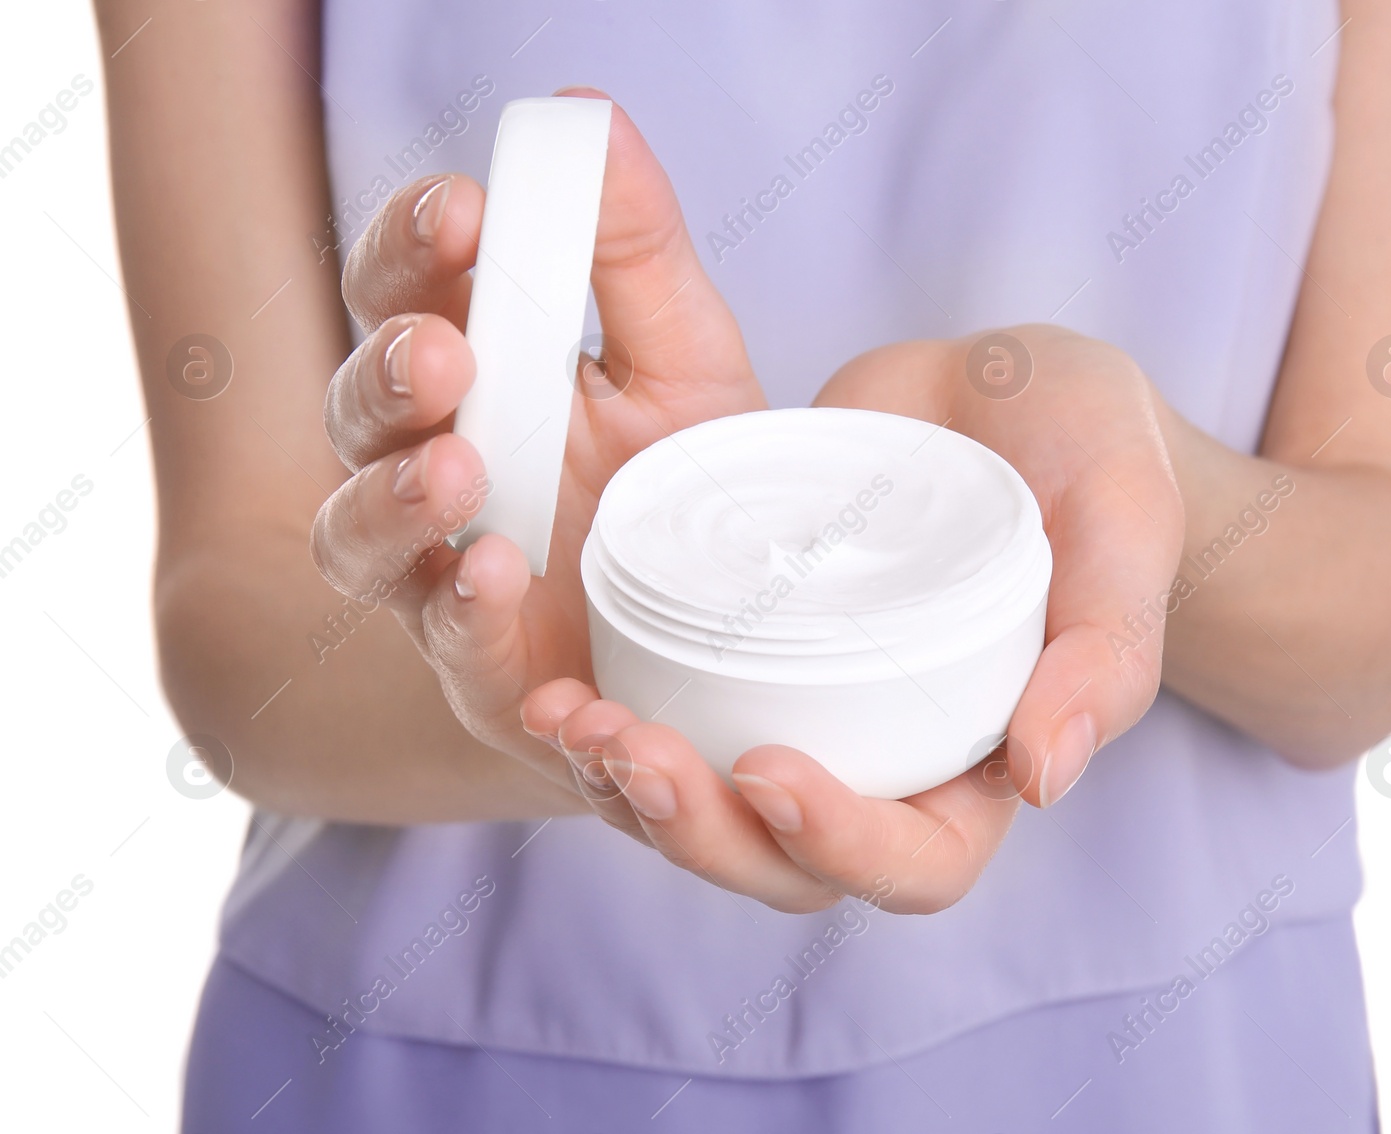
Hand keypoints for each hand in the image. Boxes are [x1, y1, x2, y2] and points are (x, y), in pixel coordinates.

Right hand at [311, 90, 763, 798]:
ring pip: (356, 537)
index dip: (411, 246)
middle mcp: (437, 466)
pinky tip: (498, 577)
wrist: (751, 612)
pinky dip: (463, 612)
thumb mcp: (688, 354)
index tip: (464, 211)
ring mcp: (446, 570)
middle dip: (387, 372)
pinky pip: (446, 644)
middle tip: (444, 352)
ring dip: (390, 499)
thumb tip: (589, 120)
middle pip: (354, 410)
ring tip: (455, 470)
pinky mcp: (487, 667)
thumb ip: (636, 251)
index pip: (403, 290)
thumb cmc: (695, 479)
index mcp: (476, 373)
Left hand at [524, 326, 1183, 911]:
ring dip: (626, 781)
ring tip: (568, 716)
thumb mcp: (1123, 529)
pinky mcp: (740, 647)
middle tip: (627, 749)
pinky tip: (553, 670)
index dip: (840, 845)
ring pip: (701, 799)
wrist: (1010, 389)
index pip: (914, 862)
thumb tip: (1045, 778)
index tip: (769, 771)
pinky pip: (666, 702)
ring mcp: (802, 708)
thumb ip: (1106, 647)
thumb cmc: (1096, 458)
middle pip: (777, 858)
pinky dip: (606, 702)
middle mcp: (880, 760)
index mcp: (979, 766)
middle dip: (696, 828)